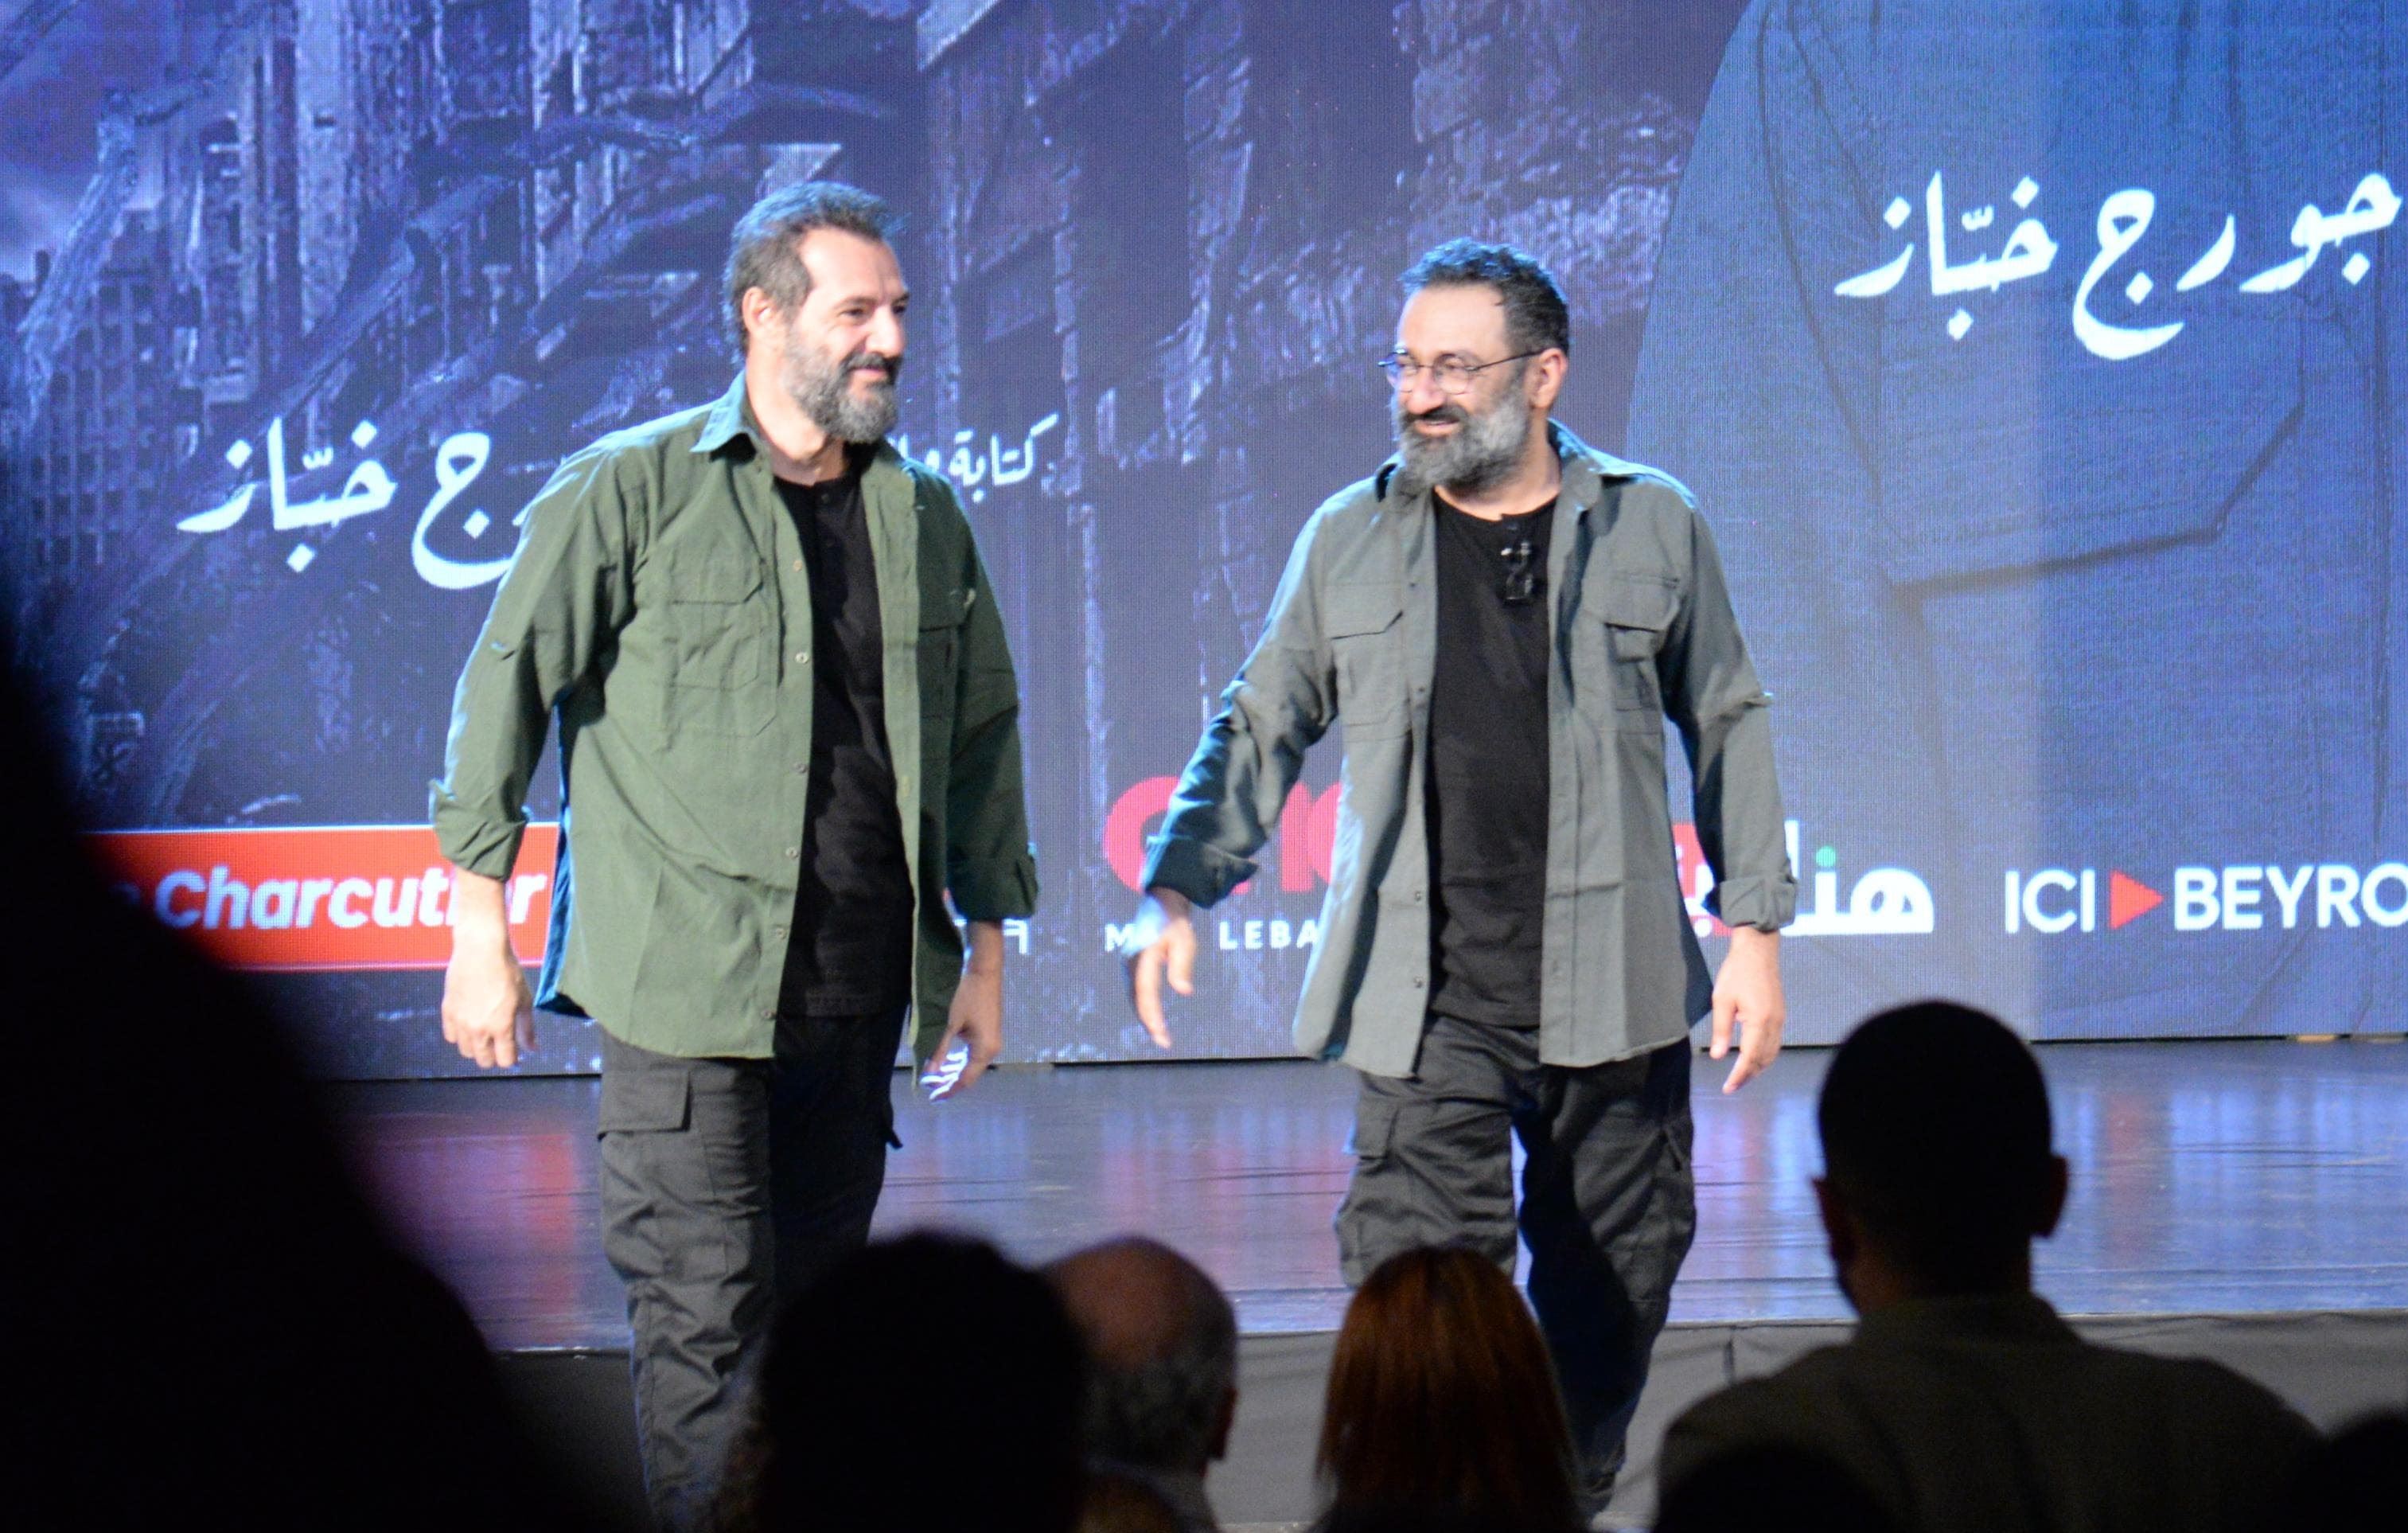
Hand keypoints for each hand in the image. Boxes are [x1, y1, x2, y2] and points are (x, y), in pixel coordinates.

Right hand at [441, 884, 534, 1071]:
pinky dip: (459, 1035)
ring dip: (476, 1047)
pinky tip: (469, 1024)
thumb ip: (527, 1028)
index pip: (505, 1061)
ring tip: (484, 1033)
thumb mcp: (524, 999)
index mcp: (501, 1027)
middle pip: (483, 1060)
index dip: (511, 1059)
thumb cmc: (508, 972)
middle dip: (494, 1056)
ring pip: (465, 1051)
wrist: (481, 949)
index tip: (513, 1051)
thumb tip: (534, 1049)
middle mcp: (479, 1029)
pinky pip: (450, 1036)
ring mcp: (460, 1021)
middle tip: (499, 1043)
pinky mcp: (447, 1011)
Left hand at [928, 921, 1005, 1098]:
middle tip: (929, 1087)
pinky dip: (960, 1060)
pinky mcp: (988, 1034)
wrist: (984, 972)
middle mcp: (991, 1049)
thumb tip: (929, 1074)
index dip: (948, 1090)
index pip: (965, 1079)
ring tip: (935, 1076)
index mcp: (984, 1050)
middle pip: (969, 1074)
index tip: (932, 1098)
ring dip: (953, 1071)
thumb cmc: (967, 996)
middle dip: (949, 1082)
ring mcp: (992, 1042)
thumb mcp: (950, 1025)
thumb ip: (940, 1051)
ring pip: (971, 1065)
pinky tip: (947, 1062)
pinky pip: (974, 1054)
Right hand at [1120, 888, 1195, 1048]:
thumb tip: (1184, 991)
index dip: (1150, 1013)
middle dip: (1148, 1021)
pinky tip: (1153, 1018)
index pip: (1145, 991)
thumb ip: (1182, 966)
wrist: (1162, 903)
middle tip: (1164, 1042)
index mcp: (1144, 955)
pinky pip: (1135, 990)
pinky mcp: (1131, 965)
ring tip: (1161, 1035)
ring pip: (1133, 996)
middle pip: (1136, 998)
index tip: (1159, 1030)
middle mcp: (1131, 961)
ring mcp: (1128, 963)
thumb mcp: (1185, 942)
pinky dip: (1142, 1006)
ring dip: (1145, 1016)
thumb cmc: (1176, 923)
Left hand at [1709, 926, 1783, 1093]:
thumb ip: (1720, 1030)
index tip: (1728, 1088)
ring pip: (1772, 1053)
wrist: (1758, 950)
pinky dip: (1764, 1055)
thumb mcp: (1722, 1000)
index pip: (1750, 1057)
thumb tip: (1717, 1056)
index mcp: (1759, 1021)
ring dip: (1757, 1067)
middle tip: (1732, 1086)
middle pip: (1764, 1059)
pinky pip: (1774, 1043)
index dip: (1739, 1075)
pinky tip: (1752, 1057)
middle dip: (1748, 1075)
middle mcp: (1774, 1024)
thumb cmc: (1736, 972)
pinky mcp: (1780, 1015)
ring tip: (1741, 1076)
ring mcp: (1780, 1019)